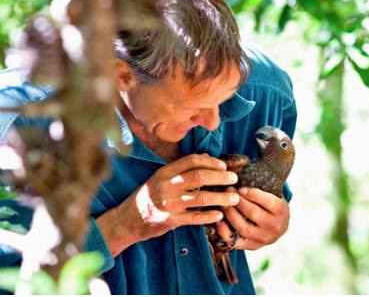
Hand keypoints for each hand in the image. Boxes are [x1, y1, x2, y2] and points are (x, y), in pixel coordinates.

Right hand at [97, 154, 239, 256]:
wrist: (127, 219)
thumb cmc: (148, 196)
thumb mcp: (160, 178)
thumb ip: (180, 168)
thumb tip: (205, 156)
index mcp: (164, 172)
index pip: (191, 161)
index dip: (210, 162)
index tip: (224, 166)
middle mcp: (166, 185)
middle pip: (199, 177)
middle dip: (220, 177)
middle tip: (234, 179)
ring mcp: (168, 203)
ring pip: (201, 197)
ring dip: (221, 198)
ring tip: (234, 198)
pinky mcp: (170, 220)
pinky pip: (194, 217)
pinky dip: (209, 216)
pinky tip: (219, 215)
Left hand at [217, 187, 288, 250]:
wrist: (279, 227)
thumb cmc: (271, 205)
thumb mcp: (273, 194)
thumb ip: (260, 189)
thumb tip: (239, 177)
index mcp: (282, 211)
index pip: (267, 201)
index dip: (251, 194)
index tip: (239, 188)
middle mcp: (275, 227)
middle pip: (253, 213)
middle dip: (237, 201)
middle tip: (227, 191)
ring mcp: (264, 239)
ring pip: (243, 227)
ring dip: (230, 214)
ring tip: (222, 203)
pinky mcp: (253, 246)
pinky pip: (236, 241)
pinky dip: (224, 232)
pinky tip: (218, 221)